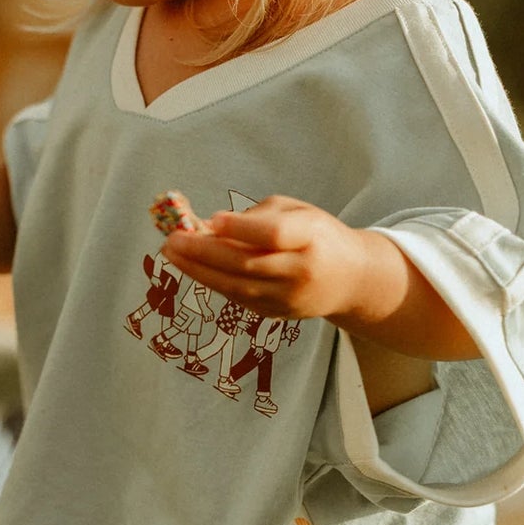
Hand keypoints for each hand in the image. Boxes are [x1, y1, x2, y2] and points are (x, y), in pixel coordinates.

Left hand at [160, 194, 381, 323]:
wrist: (351, 279)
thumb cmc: (316, 234)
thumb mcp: (297, 211)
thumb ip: (257, 216)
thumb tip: (210, 225)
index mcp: (312, 236)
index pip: (275, 234)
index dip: (242, 227)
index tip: (211, 219)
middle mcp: (302, 270)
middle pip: (247, 262)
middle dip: (203, 251)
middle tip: (172, 239)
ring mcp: (291, 297)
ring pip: (237, 286)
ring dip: (198, 270)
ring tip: (172, 253)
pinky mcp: (279, 314)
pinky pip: (238, 298)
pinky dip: (212, 282)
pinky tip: (191, 267)